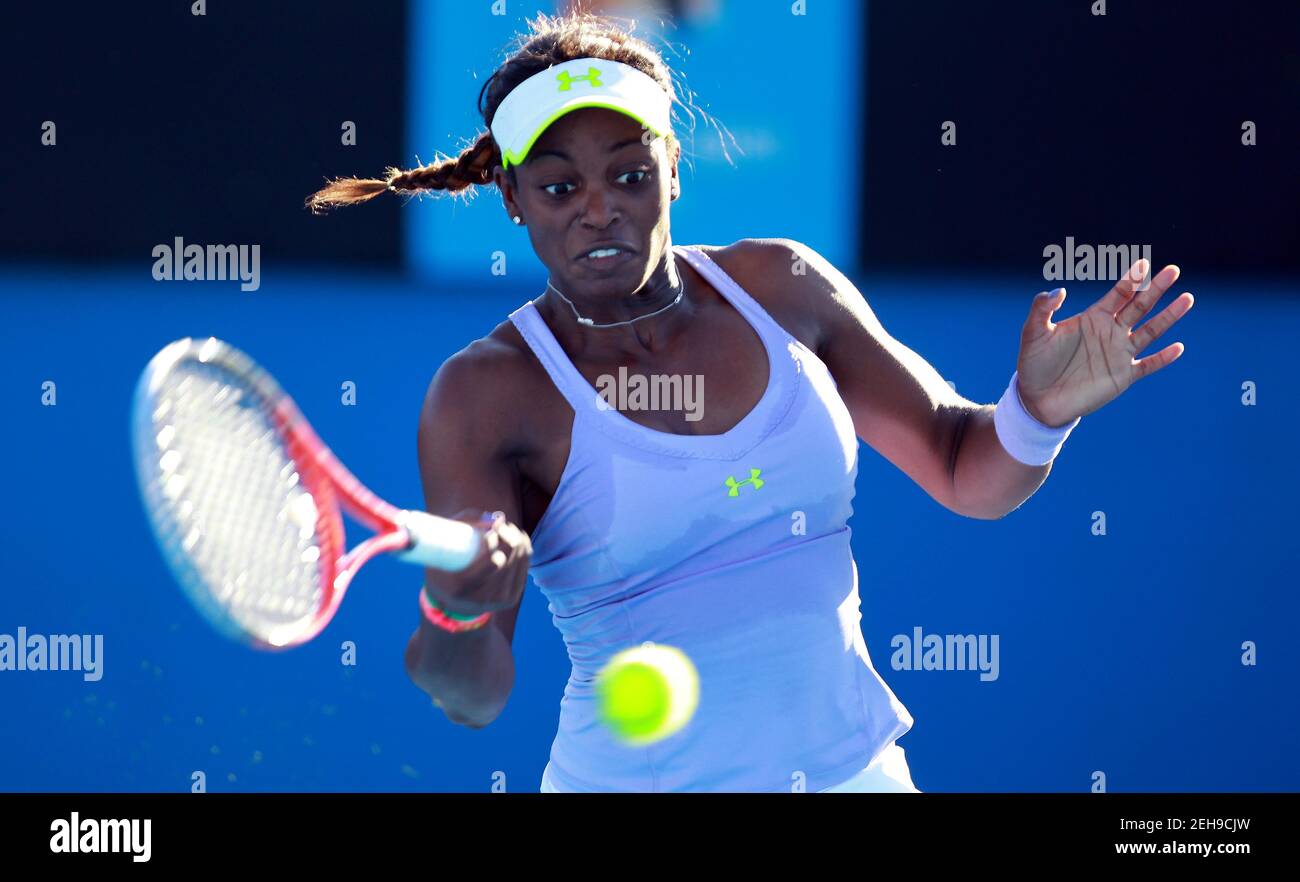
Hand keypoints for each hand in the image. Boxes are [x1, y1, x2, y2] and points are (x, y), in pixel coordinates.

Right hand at [423, 509, 530, 615]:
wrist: (452, 603)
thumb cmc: (444, 566)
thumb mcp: (442, 545)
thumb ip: (466, 523)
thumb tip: (498, 517)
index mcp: (461, 588)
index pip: (494, 562)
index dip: (495, 541)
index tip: (489, 530)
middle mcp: (482, 598)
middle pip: (509, 559)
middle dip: (508, 535)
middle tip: (499, 524)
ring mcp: (499, 601)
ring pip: (520, 560)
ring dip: (517, 539)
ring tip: (506, 528)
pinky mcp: (511, 599)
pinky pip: (524, 567)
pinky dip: (524, 549)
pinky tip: (518, 537)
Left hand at [1015, 260, 1193, 426]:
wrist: (1037, 399)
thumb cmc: (1034, 363)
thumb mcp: (1033, 333)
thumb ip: (1042, 309)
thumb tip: (1059, 290)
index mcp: (1093, 318)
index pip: (1118, 294)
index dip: (1131, 279)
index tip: (1144, 263)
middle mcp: (1110, 332)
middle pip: (1139, 306)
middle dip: (1155, 289)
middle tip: (1173, 271)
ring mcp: (1119, 354)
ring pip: (1150, 331)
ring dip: (1168, 316)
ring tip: (1187, 298)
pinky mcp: (1122, 377)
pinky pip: (1148, 365)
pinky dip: (1163, 358)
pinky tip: (1178, 347)